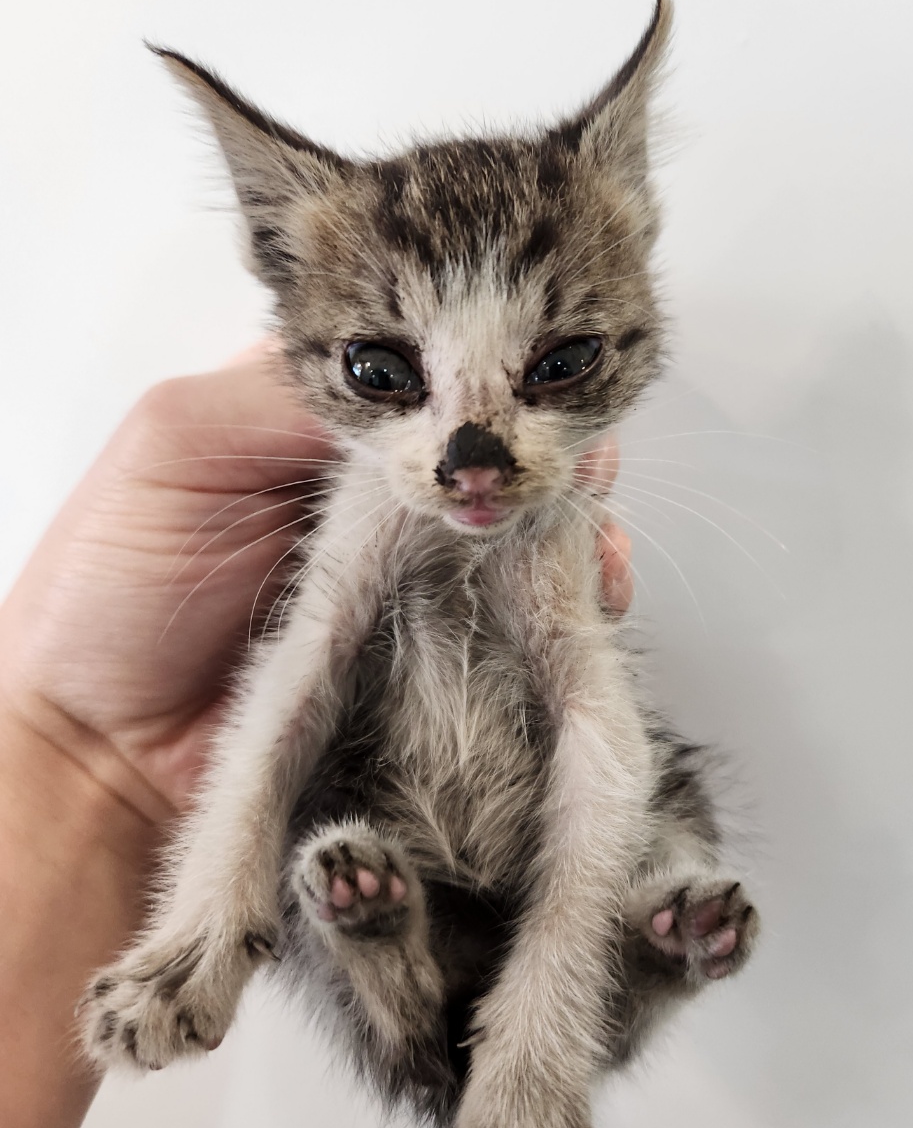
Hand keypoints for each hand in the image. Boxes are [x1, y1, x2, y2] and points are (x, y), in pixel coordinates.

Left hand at [0, 341, 631, 817]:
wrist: (106, 755)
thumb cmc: (113, 588)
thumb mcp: (180, 444)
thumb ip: (295, 397)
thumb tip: (427, 385)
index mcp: (319, 425)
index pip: (428, 375)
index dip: (487, 372)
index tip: (536, 383)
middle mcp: (375, 496)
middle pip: (486, 457)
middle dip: (546, 457)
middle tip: (577, 471)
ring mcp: (407, 579)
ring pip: (515, 538)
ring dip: (568, 536)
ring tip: (593, 550)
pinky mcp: (429, 657)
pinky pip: (511, 626)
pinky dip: (560, 612)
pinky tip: (588, 604)